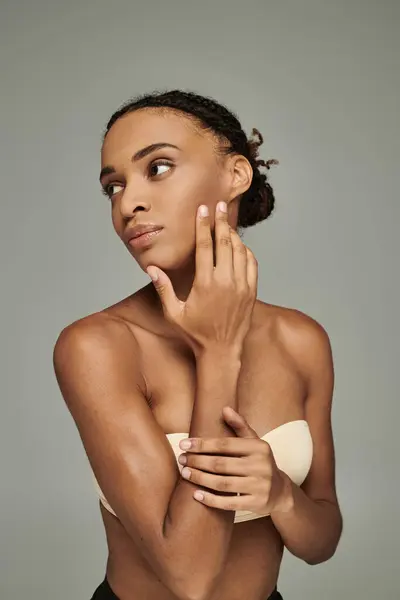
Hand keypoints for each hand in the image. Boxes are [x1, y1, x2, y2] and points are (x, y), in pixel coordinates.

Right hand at [146, 202, 257, 356]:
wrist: (222, 351)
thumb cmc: (195, 333)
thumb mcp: (174, 313)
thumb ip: (163, 289)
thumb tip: (151, 268)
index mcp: (205, 284)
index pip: (205, 246)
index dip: (203, 225)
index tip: (203, 210)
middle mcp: (226, 282)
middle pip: (225, 242)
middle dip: (221, 221)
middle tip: (219, 205)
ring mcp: (242, 286)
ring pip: (240, 251)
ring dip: (233, 235)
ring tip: (226, 223)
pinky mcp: (251, 292)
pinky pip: (252, 264)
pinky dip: (246, 251)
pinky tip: (240, 246)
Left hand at [177, 407, 293, 515]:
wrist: (279, 491)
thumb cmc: (260, 462)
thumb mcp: (253, 442)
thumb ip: (239, 425)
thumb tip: (224, 408)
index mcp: (259, 447)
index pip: (225, 444)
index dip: (202, 444)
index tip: (184, 444)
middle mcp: (261, 466)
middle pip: (220, 464)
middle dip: (197, 462)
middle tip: (181, 459)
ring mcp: (259, 486)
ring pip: (222, 484)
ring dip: (200, 479)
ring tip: (185, 473)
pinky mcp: (256, 503)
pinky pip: (228, 503)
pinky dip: (210, 500)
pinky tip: (196, 494)